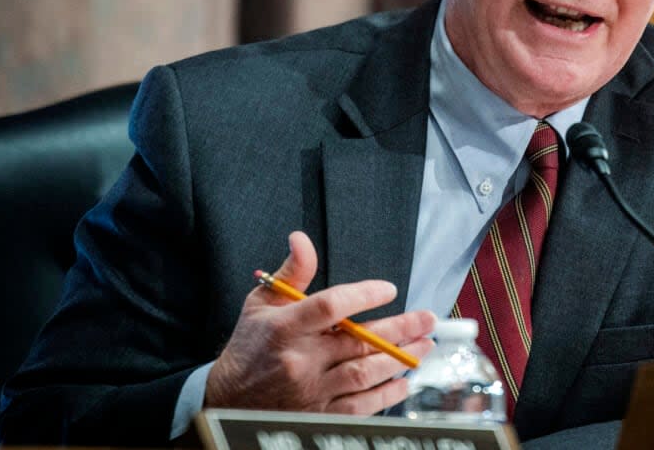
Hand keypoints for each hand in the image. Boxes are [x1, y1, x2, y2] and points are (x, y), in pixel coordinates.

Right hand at [205, 231, 435, 413]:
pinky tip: (404, 380)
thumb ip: (291, 272)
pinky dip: (386, 395)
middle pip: (359, 342)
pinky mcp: (317, 415)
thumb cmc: (250, 346)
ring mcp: (310, 391)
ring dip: (400, 359)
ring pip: (365, 374)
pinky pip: (359, 406)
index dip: (364, 295)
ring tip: (424, 345)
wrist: (225, 401)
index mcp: (285, 327)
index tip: (389, 289)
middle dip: (400, 329)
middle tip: (427, 319)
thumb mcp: (261, 303)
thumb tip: (301, 238)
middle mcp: (300, 360)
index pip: (331, 306)